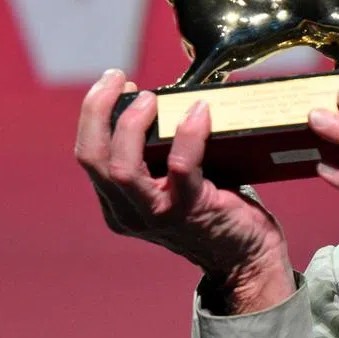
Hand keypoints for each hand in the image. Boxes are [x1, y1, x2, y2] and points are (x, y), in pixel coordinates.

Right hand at [74, 69, 294, 312]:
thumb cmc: (218, 211)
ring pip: (122, 169)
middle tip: (119, 79)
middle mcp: (128, 213)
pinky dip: (188, 135)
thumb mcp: (177, 183)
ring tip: (150, 98)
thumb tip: (174, 102)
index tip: (116, 84)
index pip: (90, 155)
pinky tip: (200, 112)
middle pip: (92, 158)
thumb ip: (164, 154)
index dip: (95, 114)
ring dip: (132, 125)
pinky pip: (181, 167)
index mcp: (119, 204)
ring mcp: (157, 215)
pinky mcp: (191, 211)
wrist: (249, 258)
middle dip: (97, 111)